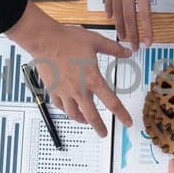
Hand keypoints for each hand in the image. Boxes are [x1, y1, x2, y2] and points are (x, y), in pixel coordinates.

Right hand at [6, 6, 131, 137]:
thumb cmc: (68, 39)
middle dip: (99, 127)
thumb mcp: (96, 41)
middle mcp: (79, 89)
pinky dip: (65, 110)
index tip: (127, 122)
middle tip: (103, 133)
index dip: (122, 114)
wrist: (45, 40)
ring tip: (85, 122)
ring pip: (74, 113)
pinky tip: (68, 109)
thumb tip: (128, 52)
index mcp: (93, 79)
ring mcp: (64, 91)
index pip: (111, 102)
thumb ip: (113, 49)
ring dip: (81, 120)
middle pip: (91, 116)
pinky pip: (59, 105)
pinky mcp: (53, 89)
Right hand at [103, 0, 173, 47]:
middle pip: (129, 17)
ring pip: (117, 10)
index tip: (148, 42)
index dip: (147, 30)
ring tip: (122, 37)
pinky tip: (110, 17)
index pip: (145, 14)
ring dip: (120, 25)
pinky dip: (109, 8)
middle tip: (134, 48)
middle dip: (132, 35)